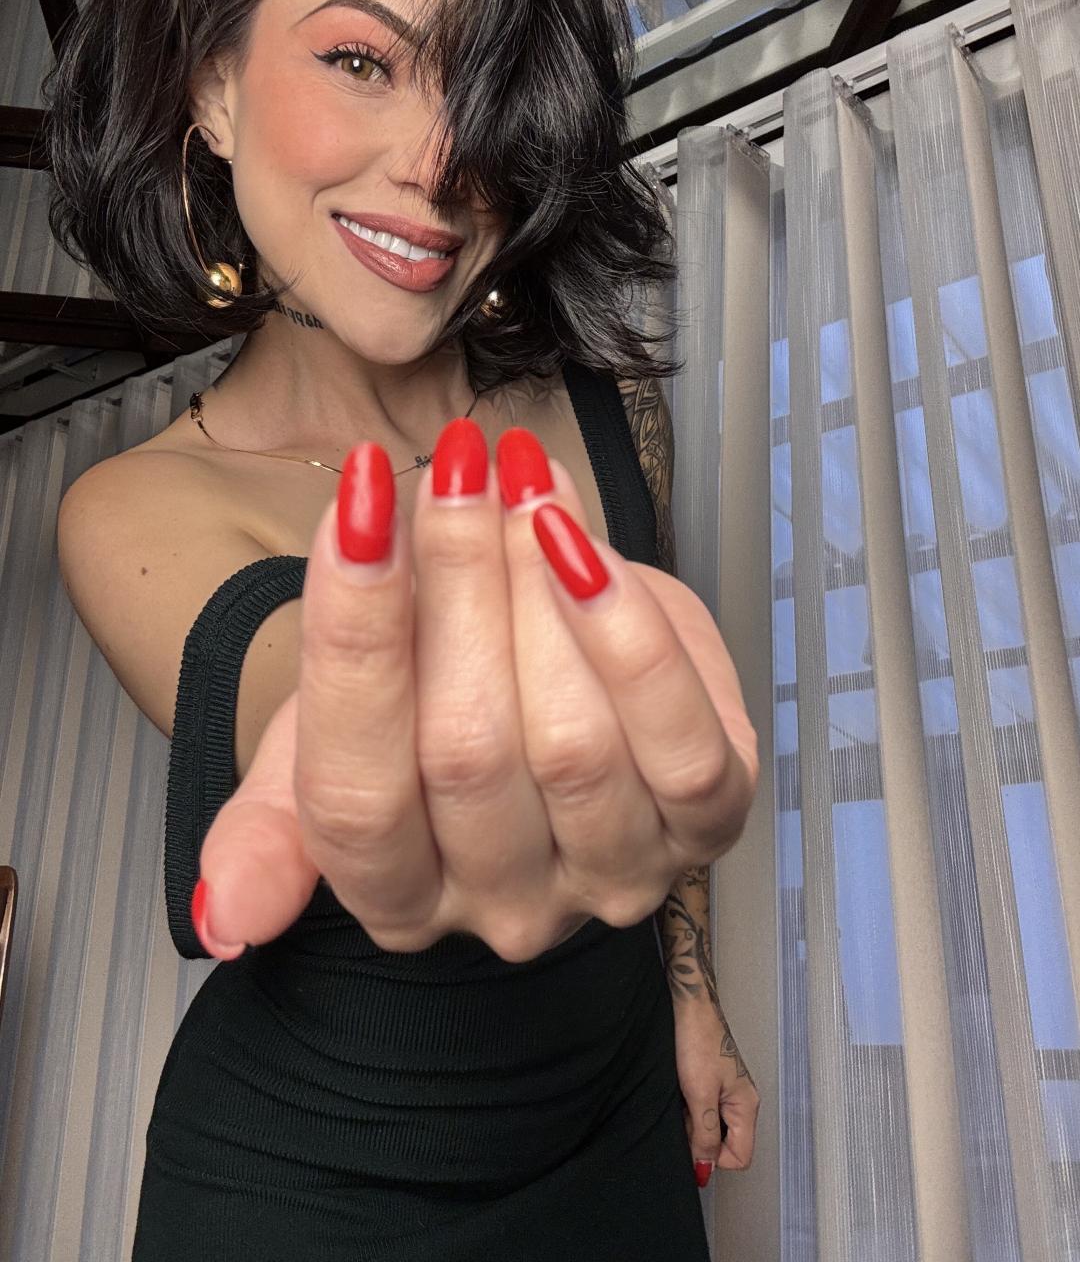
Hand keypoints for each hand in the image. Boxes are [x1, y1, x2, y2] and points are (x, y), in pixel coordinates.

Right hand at [191, 420, 757, 962]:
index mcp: (393, 895)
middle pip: (466, 753)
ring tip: (519, 485)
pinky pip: (682, 748)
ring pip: (573, 744)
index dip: (353, 638)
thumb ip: (272, 826)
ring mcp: (613, 876)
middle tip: (451, 471)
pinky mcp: (708, 827)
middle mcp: (506, 909)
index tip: (356, 503)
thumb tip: (224, 920)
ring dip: (542, 590)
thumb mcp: (327, 755)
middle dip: (457, 587)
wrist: (555, 689)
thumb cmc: (429, 714)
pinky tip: (586, 545)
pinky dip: (634, 637)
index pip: (352, 795)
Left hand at [674, 994, 759, 1182]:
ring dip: (693, 1123)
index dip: (714, 1158)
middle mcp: (742, 1102)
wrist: (689, 1006)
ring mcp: (728, 1092)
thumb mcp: (699, 1094)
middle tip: (684, 1115)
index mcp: (747, 1106)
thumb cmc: (698, 1040)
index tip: (692, 1141)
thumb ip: (705, 1135)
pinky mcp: (714, 1082)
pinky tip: (680, 1092)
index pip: (740, 1157)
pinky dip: (690, 1108)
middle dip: (701, 1138)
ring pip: (712, 1127)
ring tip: (681, 1099)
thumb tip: (706, 1170)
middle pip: (726, 1144)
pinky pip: (704, 1111)